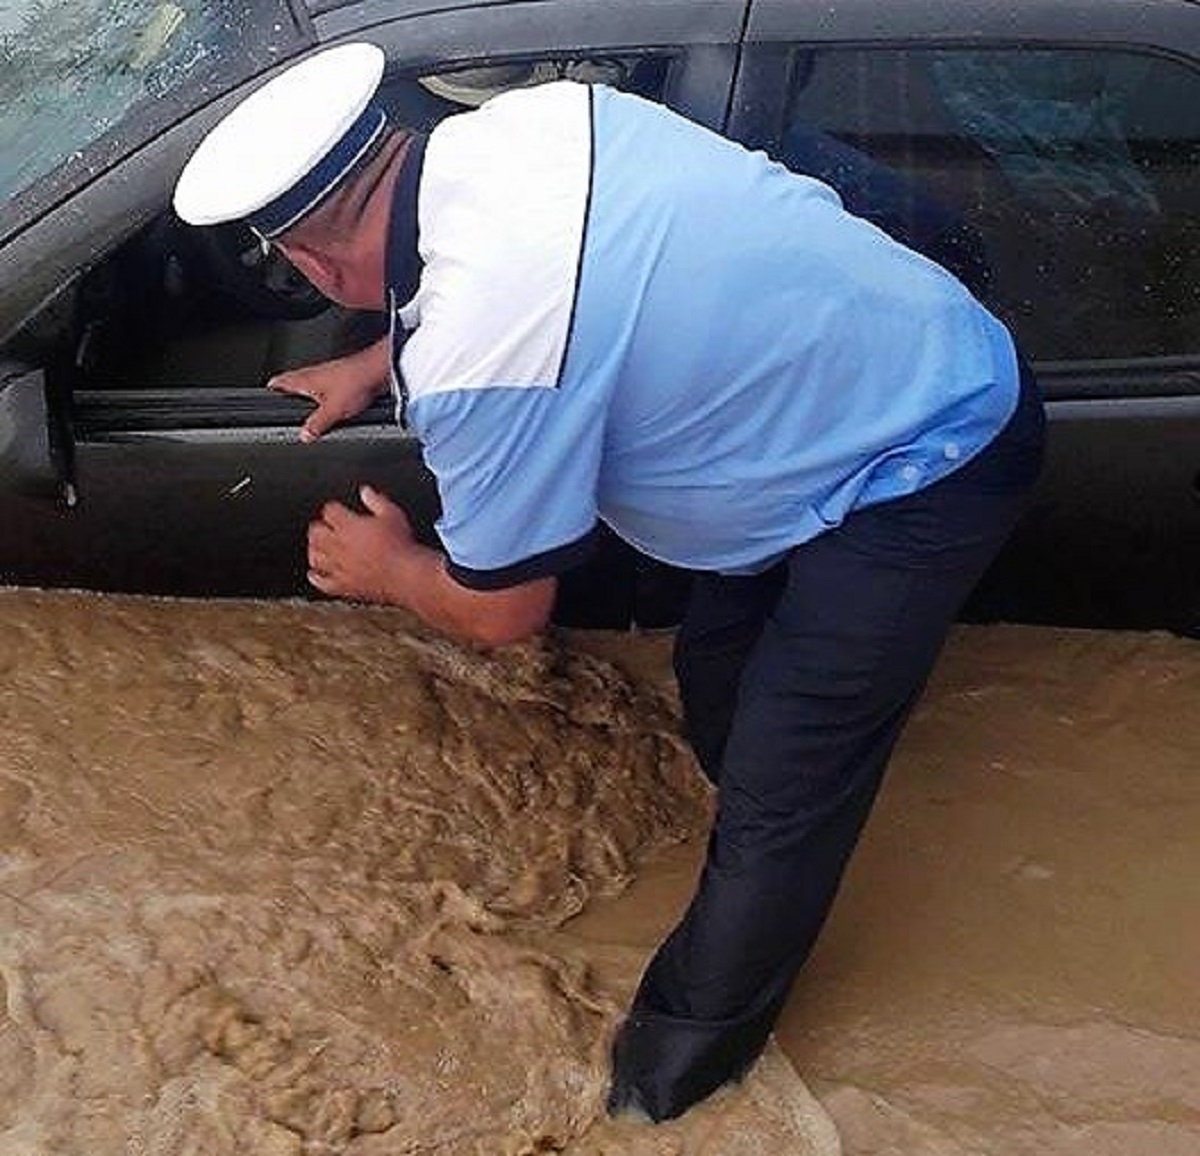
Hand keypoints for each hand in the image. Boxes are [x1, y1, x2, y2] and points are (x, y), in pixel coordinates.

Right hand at [268, 337, 388, 441]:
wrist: (378, 370)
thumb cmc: (356, 381)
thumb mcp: (332, 410)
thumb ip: (316, 425)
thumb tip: (305, 435)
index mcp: (304, 379)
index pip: (278, 382)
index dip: (271, 391)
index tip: (266, 398)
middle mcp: (314, 374)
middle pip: (293, 385)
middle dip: (289, 398)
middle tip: (285, 409)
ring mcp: (328, 375)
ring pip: (311, 387)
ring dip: (308, 398)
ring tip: (308, 413)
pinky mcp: (342, 378)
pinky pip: (327, 389)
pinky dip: (325, 398)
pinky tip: (332, 408)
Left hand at [307, 485, 414, 602]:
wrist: (405, 575)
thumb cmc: (400, 545)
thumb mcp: (393, 514)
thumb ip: (376, 501)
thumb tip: (366, 492)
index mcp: (349, 525)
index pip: (329, 511)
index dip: (332, 509)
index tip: (336, 510)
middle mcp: (339, 545)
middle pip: (316, 533)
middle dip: (318, 528)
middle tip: (322, 527)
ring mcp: (339, 566)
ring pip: (315, 557)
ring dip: (314, 551)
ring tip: (318, 548)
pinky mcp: (344, 585)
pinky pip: (322, 582)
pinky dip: (315, 577)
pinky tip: (314, 574)